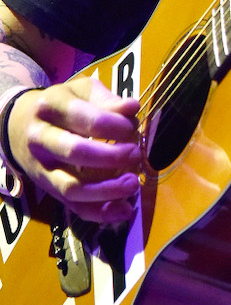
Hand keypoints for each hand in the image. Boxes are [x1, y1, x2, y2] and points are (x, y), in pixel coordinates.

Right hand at [10, 78, 141, 223]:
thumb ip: (107, 99)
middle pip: (76, 153)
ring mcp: (41, 168)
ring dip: (107, 190)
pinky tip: (124, 210)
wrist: (19, 124)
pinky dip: (100, 213)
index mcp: (52, 108)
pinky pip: (73, 206)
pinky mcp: (48, 189)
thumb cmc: (62, 105)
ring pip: (71, 187)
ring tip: (133, 184)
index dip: (118, 126)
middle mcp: (40, 138)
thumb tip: (132, 107)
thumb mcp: (81, 91)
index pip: (89, 120)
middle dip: (112, 157)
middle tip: (136, 154)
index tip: (134, 128)